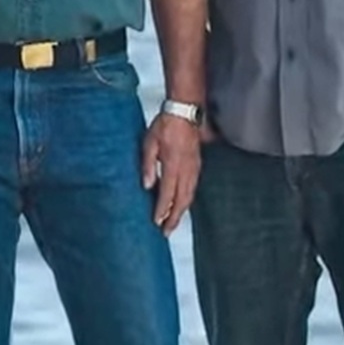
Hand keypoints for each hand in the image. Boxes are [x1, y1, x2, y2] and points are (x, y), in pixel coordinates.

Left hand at [141, 114, 201, 234]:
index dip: (162, 210)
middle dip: (174, 218)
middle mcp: (186, 170)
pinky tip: (183, 204)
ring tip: (173, 222)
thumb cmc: (165, 125)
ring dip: (181, 211)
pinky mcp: (197, 166)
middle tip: (167, 231)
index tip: (157, 222)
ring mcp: (194, 168)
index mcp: (173, 165)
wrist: (184, 113)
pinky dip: (188, 200)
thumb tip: (146, 185)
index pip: (167, 193)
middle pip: (182, 200)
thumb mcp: (149, 143)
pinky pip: (193, 188)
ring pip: (189, 196)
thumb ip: (148, 165)